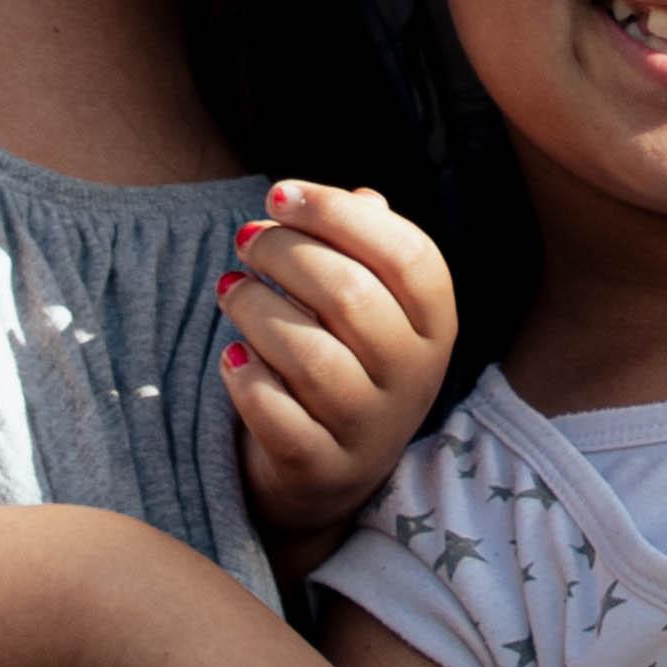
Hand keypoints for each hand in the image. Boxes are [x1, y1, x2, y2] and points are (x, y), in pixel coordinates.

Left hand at [224, 181, 456, 544]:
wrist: (330, 472)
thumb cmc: (346, 358)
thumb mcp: (370, 303)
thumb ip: (365, 246)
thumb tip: (361, 196)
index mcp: (435, 324)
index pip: (407, 253)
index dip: (338, 214)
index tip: (278, 194)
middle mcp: (414, 376)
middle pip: (350, 294)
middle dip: (282, 253)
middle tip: (247, 242)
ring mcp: (371, 428)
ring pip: (308, 353)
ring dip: (253, 308)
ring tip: (230, 292)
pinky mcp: (322, 467)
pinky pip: (276, 413)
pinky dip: (246, 377)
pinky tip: (235, 356)